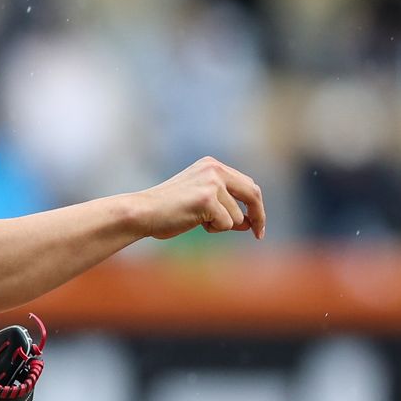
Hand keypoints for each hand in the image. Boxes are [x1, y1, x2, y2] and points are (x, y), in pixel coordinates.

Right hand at [132, 156, 265, 241]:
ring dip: (220, 226)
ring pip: (237, 216)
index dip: (256, 206)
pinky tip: (193, 222)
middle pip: (253, 194)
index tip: (257, 223)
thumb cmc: (166, 212)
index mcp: (212, 165)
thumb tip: (250, 222)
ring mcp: (212, 183)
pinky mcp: (208, 199)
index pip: (247, 184)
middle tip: (259, 234)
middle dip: (258, 216)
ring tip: (196, 221)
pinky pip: (226, 224)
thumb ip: (223, 205)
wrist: (141, 213)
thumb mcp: (199, 203)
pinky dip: (212, 229)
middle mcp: (215, 169)